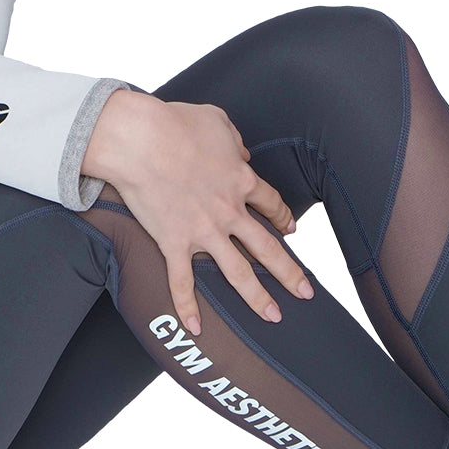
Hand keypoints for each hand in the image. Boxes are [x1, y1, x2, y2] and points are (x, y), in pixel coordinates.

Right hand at [91, 95, 313, 335]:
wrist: (142, 140)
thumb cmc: (176, 124)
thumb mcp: (216, 121)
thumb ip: (234, 139)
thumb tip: (240, 153)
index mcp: (240, 181)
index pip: (271, 204)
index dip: (284, 217)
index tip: (291, 229)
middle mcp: (228, 211)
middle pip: (267, 248)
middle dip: (289, 273)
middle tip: (306, 293)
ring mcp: (202, 231)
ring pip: (238, 273)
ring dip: (257, 297)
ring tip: (273, 316)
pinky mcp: (173, 242)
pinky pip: (182, 282)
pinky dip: (187, 306)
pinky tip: (195, 327)